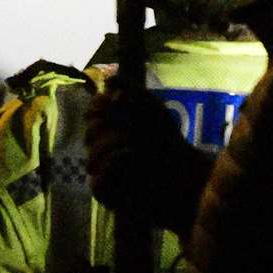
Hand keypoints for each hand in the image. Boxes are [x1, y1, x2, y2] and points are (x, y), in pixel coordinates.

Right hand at [85, 79, 210, 237]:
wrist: (183, 169)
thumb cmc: (165, 137)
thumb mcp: (150, 106)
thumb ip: (129, 89)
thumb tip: (107, 80)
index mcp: (108, 125)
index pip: (90, 112)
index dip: (100, 106)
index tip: (117, 102)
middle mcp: (101, 147)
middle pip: (90, 132)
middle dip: (109, 126)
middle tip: (129, 125)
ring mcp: (102, 171)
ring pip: (92, 157)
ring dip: (113, 145)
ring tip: (133, 144)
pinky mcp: (106, 192)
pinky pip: (97, 181)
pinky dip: (113, 166)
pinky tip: (130, 156)